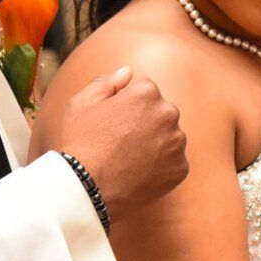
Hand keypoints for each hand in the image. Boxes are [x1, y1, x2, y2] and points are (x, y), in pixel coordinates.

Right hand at [37, 66, 188, 223]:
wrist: (86, 188)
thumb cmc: (80, 142)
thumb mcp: (82, 103)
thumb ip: (106, 82)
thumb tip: (128, 72)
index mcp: (146, 92)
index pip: (145, 90)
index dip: (126, 106)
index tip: (113, 122)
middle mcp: (168, 113)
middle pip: (160, 112)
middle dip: (145, 122)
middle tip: (120, 142)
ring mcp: (176, 143)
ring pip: (169, 137)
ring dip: (155, 143)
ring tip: (128, 159)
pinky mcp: (180, 168)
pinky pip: (173, 162)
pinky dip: (160, 166)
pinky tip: (137, 172)